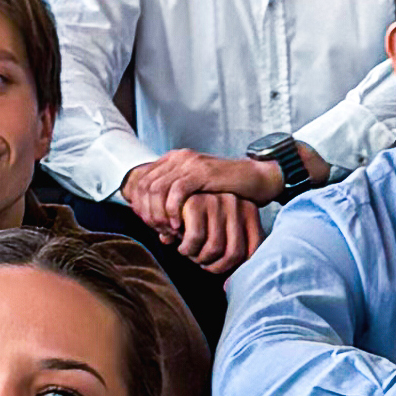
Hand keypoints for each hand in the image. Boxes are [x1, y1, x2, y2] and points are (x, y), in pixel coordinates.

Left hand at [118, 150, 278, 274]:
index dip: (139, 206)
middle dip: (146, 212)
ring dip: (157, 213)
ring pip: (155, 189)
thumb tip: (161, 236)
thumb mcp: (198, 200)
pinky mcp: (200, 171)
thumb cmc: (229, 192)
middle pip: (144, 186)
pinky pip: (175, 191)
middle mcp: (177, 158)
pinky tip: (177, 225)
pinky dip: (172, 211)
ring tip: (166, 230)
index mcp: (173, 161)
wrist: (256, 178)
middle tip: (157, 231)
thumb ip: (178, 213)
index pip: (140, 181)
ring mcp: (188, 163)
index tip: (149, 226)